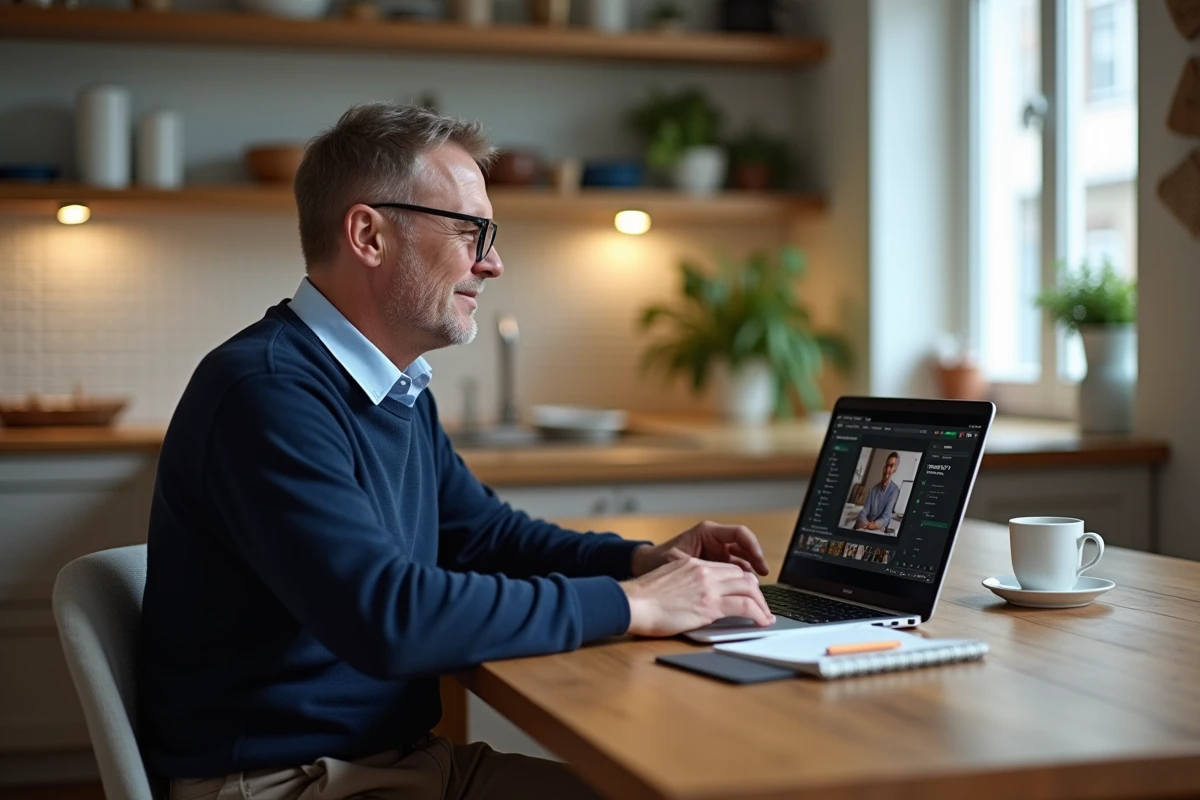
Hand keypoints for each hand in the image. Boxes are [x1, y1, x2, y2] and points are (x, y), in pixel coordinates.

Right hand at [620, 555, 774, 636]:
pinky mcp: (710, 605)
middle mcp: (704, 571)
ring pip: (749, 588)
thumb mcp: (667, 582)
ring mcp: (708, 587)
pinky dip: (759, 614)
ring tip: (766, 616)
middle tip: (761, 606)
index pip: (727, 569)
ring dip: (762, 603)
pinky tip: (763, 622)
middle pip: (743, 576)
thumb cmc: (642, 599)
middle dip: (756, 592)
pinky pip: (745, 606)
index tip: (747, 593)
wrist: (633, 603)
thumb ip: (685, 585)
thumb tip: (694, 599)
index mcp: (692, 565)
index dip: (742, 582)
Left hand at [630, 520, 769, 577]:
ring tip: (756, 588)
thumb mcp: (679, 563)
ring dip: (749, 572)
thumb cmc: (657, 560)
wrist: (643, 567)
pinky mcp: (713, 566)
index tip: (760, 562)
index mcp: (707, 532)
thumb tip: (718, 580)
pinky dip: (739, 579)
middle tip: (764, 576)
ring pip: (740, 560)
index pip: (739, 533)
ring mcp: (714, 552)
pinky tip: (743, 591)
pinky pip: (732, 570)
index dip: (753, 546)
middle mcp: (714, 540)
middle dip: (756, 561)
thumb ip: (699, 570)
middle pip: (744, 547)